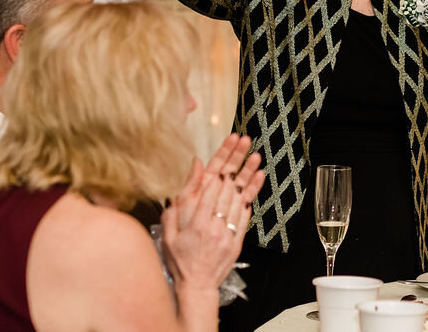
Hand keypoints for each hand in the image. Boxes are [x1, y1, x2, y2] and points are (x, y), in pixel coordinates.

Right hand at [162, 134, 263, 289]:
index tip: (228, 144)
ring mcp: (228, 232)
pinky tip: (258, 179)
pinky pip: (246, 213)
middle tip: (244, 141)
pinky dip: (252, 194)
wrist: (196, 286)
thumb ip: (179, 201)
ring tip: (255, 155)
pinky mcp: (238, 239)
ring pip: (240, 197)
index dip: (221, 161)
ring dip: (248, 174)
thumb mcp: (169, 230)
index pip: (211, 184)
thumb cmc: (179, 259)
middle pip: (227, 186)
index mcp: (195, 221)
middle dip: (236, 160)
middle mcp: (213, 224)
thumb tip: (191, 175)